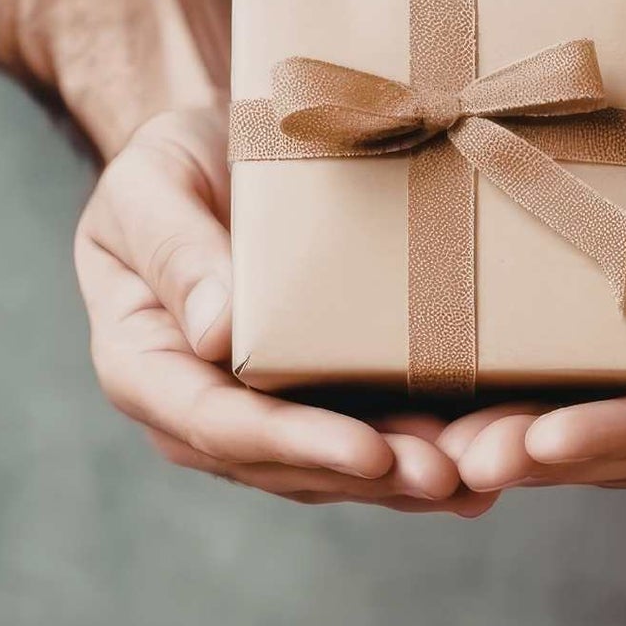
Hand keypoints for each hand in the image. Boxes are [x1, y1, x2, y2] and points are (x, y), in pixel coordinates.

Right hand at [74, 106, 499, 513]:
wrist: (212, 146)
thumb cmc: (169, 161)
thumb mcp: (150, 182)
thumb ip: (174, 251)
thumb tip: (214, 337)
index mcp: (140, 363)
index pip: (213, 422)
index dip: (291, 443)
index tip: (366, 449)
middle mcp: (196, 408)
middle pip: (284, 463)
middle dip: (369, 476)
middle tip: (450, 475)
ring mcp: (257, 412)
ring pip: (333, 467)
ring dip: (408, 479)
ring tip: (481, 474)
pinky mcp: (313, 398)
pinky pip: (365, 435)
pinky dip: (422, 447)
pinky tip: (485, 454)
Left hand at [442, 106, 625, 492]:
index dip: (624, 433)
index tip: (553, 439)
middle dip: (551, 459)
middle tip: (475, 463)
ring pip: (590, 442)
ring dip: (519, 452)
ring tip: (448, 458)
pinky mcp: (615, 367)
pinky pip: (562, 401)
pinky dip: (509, 415)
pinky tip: (447, 424)